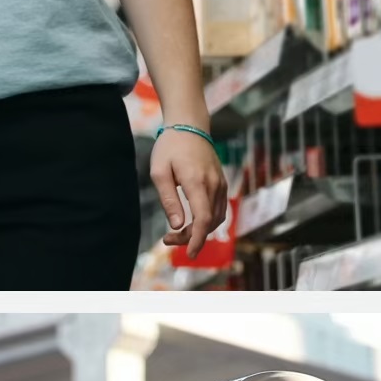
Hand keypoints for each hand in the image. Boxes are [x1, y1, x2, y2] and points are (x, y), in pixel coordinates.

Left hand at [152, 127, 227, 250]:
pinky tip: (190, 221)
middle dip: (191, 237)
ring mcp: (220, 184)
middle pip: (209, 222)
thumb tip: (177, 224)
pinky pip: (218, 208)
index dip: (197, 239)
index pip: (203, 218)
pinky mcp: (221, 183)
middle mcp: (214, 185)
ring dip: (199, 230)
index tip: (191, 254)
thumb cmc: (170, 147)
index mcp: (197, 182)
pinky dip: (206, 220)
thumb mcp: (159, 172)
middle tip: (168, 239)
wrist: (189, 126)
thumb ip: (169, 199)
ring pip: (216, 218)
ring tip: (176, 232)